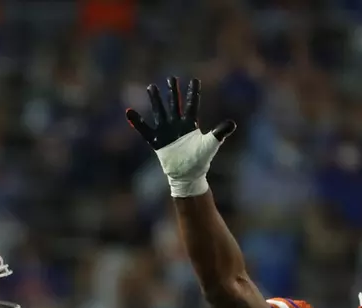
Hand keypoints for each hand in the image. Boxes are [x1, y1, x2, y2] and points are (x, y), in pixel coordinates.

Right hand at [125, 76, 235, 197]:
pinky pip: (145, 129)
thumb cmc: (200, 160)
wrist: (188, 175)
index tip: (194, 79)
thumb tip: (232, 124)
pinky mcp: (157, 141)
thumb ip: (220, 132)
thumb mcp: (211, 144)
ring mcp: (166, 132)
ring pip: (159, 112)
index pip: (191, 105)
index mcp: (190, 124)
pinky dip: (137, 122)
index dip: (193, 93)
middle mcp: (177, 125)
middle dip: (172, 91)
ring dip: (156, 100)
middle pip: (174, 104)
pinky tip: (129, 111)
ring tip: (151, 86)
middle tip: (171, 78)